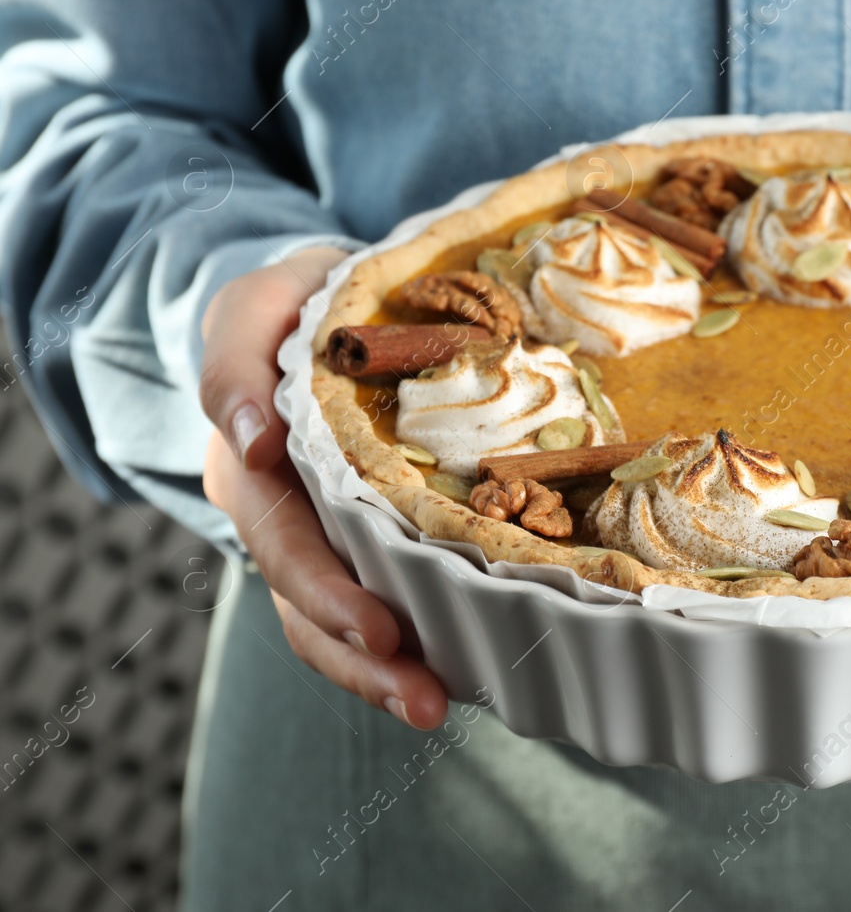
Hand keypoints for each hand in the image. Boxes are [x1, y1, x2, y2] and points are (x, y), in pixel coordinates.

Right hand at [199, 246, 448, 729]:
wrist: (320, 307)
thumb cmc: (291, 306)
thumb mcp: (253, 309)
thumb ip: (236, 366)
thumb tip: (254, 440)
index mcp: (250, 463)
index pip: (281, 538)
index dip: (326, 589)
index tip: (379, 629)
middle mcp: (274, 512)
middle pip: (308, 599)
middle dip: (362, 650)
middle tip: (422, 688)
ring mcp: (311, 535)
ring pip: (327, 623)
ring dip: (376, 674)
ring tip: (435, 706)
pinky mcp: (355, 542)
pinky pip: (367, 606)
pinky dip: (400, 648)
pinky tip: (453, 676)